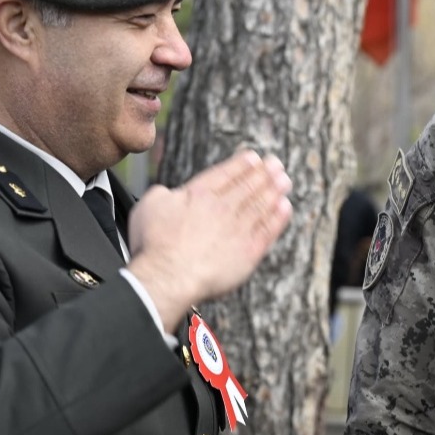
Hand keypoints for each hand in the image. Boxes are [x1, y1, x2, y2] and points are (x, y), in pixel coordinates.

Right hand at [127, 150, 293, 329]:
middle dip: (265, 172)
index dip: (242, 164)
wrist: (169, 277)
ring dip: (275, 190)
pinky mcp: (249, 252)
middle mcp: (223, 208)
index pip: (226, 173)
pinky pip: (269, 230)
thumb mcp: (149, 206)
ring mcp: (239, 229)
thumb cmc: (154, 245)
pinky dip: (279, 217)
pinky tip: (286, 207)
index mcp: (199, 194)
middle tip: (276, 164)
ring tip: (285, 180)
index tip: (254, 157)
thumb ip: (165, 194)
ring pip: (262, 204)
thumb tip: (174, 193)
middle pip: (249, 186)